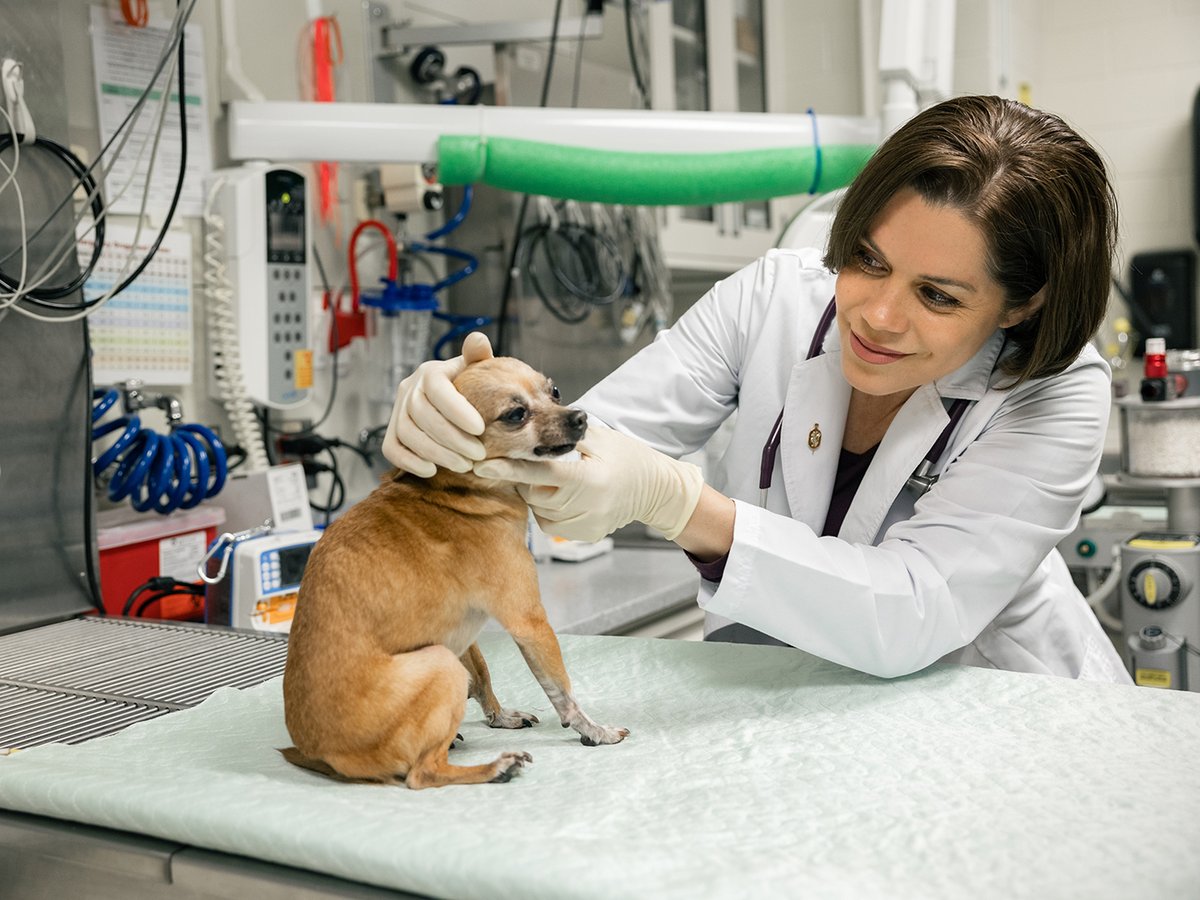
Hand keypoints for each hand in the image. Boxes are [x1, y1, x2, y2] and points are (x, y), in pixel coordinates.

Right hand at [381, 331, 493, 475]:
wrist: (451, 398)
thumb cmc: (467, 384)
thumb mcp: (475, 368)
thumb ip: (478, 356)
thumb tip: (478, 340)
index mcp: (430, 371)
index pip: (438, 389)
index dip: (457, 410)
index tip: (480, 429)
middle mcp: (409, 388)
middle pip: (423, 416)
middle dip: (452, 439)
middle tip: (478, 455)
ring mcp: (397, 411)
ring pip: (408, 434)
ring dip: (436, 453)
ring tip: (464, 466)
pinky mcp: (391, 432)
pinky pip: (391, 449)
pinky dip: (410, 462)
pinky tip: (433, 471)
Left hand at [474, 425, 704, 542]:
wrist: (656, 489)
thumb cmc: (628, 457)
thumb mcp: (600, 438)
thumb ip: (567, 435)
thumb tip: (533, 423)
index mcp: (589, 479)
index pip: (540, 472)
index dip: (510, 467)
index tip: (482, 464)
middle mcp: (587, 507)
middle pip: (535, 493)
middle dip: (529, 478)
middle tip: (539, 463)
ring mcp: (587, 525)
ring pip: (540, 511)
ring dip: (539, 494)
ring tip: (559, 480)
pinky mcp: (586, 536)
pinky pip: (552, 524)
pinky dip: (550, 510)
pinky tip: (566, 497)